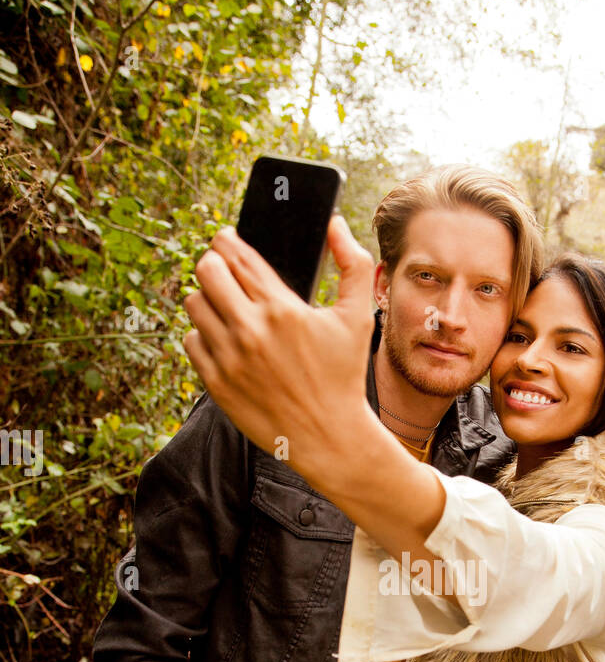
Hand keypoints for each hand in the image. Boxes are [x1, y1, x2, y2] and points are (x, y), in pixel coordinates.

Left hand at [182, 215, 375, 480]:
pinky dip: (203, 336)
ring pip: (194, 303)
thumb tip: (335, 224)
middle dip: (213, 263)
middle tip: (223, 271)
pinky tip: (224, 340)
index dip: (225, 239)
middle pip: (205, 270)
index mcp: (281, 308)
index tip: (226, 239)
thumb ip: (352, 264)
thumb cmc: (343, 376)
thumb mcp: (357, 317)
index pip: (235, 254)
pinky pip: (191, 340)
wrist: (328, 436)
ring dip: (207, 299)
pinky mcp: (216, 382)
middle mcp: (250, 329)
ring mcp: (229, 357)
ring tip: (225, 308)